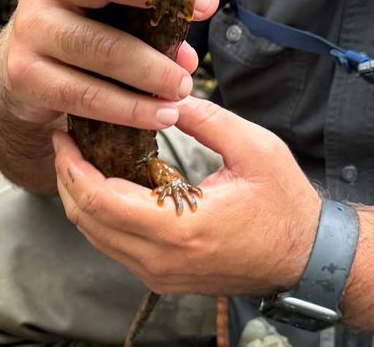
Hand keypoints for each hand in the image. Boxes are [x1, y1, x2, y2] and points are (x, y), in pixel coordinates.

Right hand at [0, 0, 238, 129]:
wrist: (23, 70)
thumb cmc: (88, 25)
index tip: (210, 0)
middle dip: (163, 26)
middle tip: (195, 59)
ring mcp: (31, 33)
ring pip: (101, 52)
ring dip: (150, 77)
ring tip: (182, 92)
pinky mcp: (27, 76)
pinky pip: (85, 96)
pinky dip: (127, 110)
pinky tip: (157, 117)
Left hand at [54, 96, 320, 296]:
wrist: (308, 259)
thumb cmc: (286, 205)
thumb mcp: (253, 149)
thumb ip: (205, 119)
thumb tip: (163, 96)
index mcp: (181, 229)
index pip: (101, 200)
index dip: (73, 167)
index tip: (65, 136)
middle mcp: (162, 260)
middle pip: (87, 221)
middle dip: (67, 178)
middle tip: (65, 142)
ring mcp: (160, 274)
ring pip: (95, 237)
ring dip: (79, 197)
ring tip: (79, 159)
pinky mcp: (162, 277)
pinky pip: (113, 246)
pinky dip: (99, 215)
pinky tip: (105, 184)